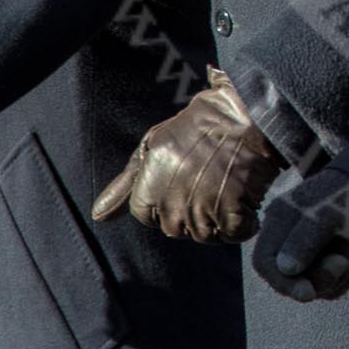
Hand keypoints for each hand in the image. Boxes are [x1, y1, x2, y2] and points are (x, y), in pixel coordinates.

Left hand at [93, 67, 284, 242]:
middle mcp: (171, 196)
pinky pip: (235, 234)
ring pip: (206, 235)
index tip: (185, 179)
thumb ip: (127, 183)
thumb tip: (98, 217)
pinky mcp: (232, 211)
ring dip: (220, 217)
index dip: (166, 200)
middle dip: (193, 211)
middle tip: (211, 179)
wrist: (250, 113)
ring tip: (229, 185)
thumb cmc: (203, 124)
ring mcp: (201, 206)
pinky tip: (247, 196)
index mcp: (150, 179)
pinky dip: (245, 221)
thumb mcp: (155, 143)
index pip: (146, 215)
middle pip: (175, 228)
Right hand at [251, 169, 348, 304]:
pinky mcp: (324, 265)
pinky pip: (332, 286)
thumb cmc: (346, 198)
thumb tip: (284, 268)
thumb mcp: (327, 215)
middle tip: (342, 263)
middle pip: (289, 281)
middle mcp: (288, 242)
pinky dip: (346, 275)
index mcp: (279, 223)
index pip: (264, 263)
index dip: (281, 282)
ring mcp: (306, 256)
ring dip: (336, 277)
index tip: (307, 292)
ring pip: (314, 286)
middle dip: (317, 278)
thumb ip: (305, 240)